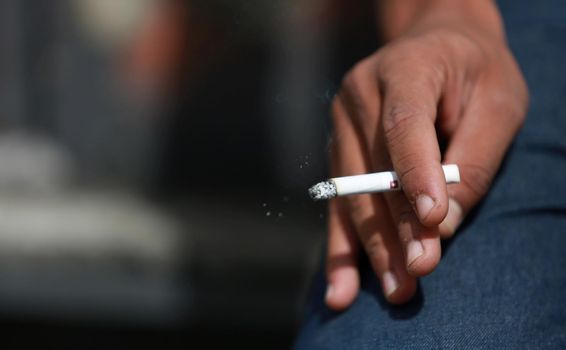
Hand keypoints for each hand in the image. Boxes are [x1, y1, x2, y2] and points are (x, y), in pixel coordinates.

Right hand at [325, 1, 527, 307]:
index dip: (415, 175)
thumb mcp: (498, 103)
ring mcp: (341, 122)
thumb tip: (441, 225)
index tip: (433, 224)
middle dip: (396, 227)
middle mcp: (360, 94)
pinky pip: (340, 203)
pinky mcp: (339, 149)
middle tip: (416, 274)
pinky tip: (341, 287)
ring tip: (394, 289)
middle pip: (374, 170)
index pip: (404, 125)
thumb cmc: (475, 73)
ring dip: (373, 245)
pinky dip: (343, 246)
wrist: (436, 45)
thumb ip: (472, 159)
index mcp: (405, 67)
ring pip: (353, 193)